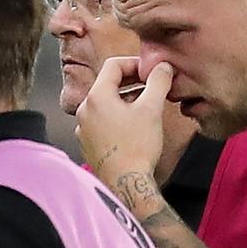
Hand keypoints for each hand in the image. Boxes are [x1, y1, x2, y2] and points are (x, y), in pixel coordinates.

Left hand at [75, 57, 171, 189]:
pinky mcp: (88, 144)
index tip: (150, 72)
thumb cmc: (137, 146)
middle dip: (131, 83)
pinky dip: (117, 118)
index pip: (113, 65)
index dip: (135, 64)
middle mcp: (84, 110)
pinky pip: (102, 122)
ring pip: (105, 105)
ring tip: (145, 108)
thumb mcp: (152, 109)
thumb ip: (158, 81)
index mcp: (96, 97)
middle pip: (108, 85)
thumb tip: (163, 66)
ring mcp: (83, 129)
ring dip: (125, 101)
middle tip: (151, 87)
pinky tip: (133, 128)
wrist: (126, 184)